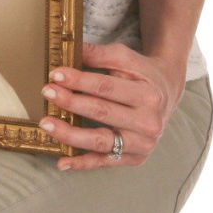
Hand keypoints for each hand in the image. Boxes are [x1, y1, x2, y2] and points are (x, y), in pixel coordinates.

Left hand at [39, 42, 185, 170]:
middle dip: (71, 102)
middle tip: (47, 92)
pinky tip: (62, 162)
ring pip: (101, 141)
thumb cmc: (141, 74)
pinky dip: (82, 163)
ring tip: (46, 124)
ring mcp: (143, 144)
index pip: (106, 87)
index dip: (79, 80)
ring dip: (70, 135)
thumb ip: (98, 54)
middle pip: (102, 112)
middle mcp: (149, 123)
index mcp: (148, 95)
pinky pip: (104, 162)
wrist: (166, 95)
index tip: (55, 75)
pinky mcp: (134, 159)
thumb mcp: (125, 58)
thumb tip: (68, 49)